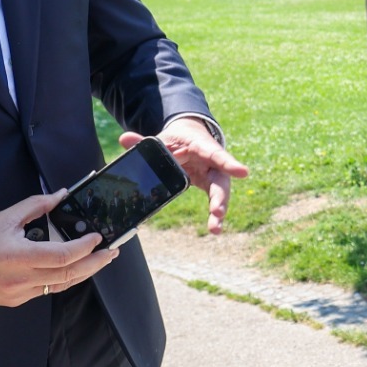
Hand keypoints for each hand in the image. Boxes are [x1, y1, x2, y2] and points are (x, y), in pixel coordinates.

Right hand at [0, 189, 113, 305]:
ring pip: (59, 285)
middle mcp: (19, 280)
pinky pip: (44, 290)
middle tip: (112, 252)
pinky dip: (60, 278)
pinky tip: (69, 267)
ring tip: (99, 260)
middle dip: (95, 264)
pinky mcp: (13, 301)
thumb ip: (35, 206)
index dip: (86, 248)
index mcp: (16, 257)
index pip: (63, 256)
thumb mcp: (2, 218)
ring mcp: (17, 294)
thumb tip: (61, 195)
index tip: (100, 237)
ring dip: (82, 273)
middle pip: (69, 275)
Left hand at [122, 117, 248, 234]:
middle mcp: (213, 162)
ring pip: (220, 193)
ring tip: (215, 227)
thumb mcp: (163, 138)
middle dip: (221, 197)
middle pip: (221, 180)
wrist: (192, 137)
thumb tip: (124, 138)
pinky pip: (214, 201)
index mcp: (203, 146)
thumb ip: (145, 141)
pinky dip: (215, 215)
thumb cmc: (179, 138)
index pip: (216, 154)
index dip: (228, 163)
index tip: (243, 173)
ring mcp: (214, 175)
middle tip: (218, 211)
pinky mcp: (211, 186)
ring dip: (219, 210)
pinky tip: (214, 228)